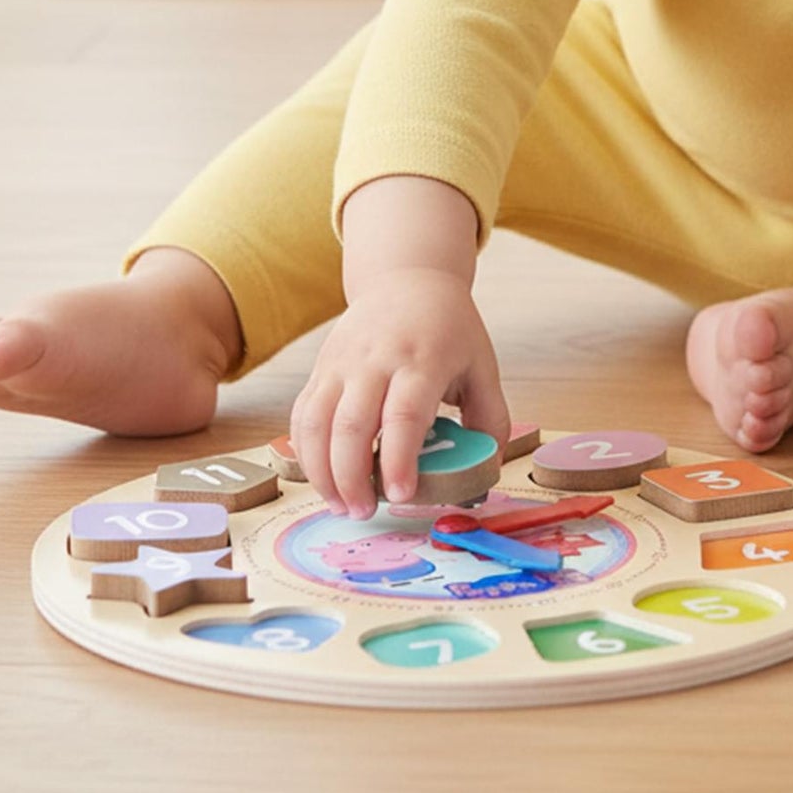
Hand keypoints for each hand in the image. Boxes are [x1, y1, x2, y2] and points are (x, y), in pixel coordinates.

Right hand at [289, 270, 509, 520]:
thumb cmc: (449, 330)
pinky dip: (305, 452)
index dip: (398, 460)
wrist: (407, 280)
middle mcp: (376, 359)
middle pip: (352, 425)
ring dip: (322, 472)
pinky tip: (322, 477)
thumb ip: (491, 419)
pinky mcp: (321, 368)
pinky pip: (302, 414)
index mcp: (422, 359)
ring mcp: (342, 362)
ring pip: (316, 422)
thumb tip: (487, 470)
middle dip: (353, 478)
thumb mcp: (483, 366)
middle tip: (365, 511)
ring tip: (340, 504)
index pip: (404, 415)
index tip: (402, 496)